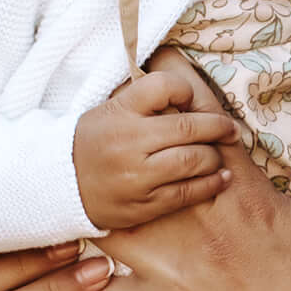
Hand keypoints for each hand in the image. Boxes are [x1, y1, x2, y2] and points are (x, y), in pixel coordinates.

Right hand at [71, 64, 237, 233]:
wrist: (60, 186)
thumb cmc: (93, 142)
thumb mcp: (110, 110)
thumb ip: (145, 100)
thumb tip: (191, 94)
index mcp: (120, 112)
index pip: (164, 86)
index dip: (186, 91)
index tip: (194, 100)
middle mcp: (129, 142)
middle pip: (188, 128)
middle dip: (219, 127)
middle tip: (231, 129)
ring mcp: (137, 176)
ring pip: (192, 161)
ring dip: (215, 157)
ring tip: (222, 154)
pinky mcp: (144, 204)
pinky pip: (187, 193)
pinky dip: (211, 184)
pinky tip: (222, 178)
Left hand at [89, 84, 290, 290]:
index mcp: (245, 196)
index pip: (198, 117)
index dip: (173, 82)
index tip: (158, 64)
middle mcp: (199, 227)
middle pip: (140, 155)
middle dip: (122, 128)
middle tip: (110, 114)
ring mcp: (168, 273)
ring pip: (104, 213)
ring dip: (91, 193)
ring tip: (82, 175)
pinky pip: (92, 285)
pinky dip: (74, 266)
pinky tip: (65, 249)